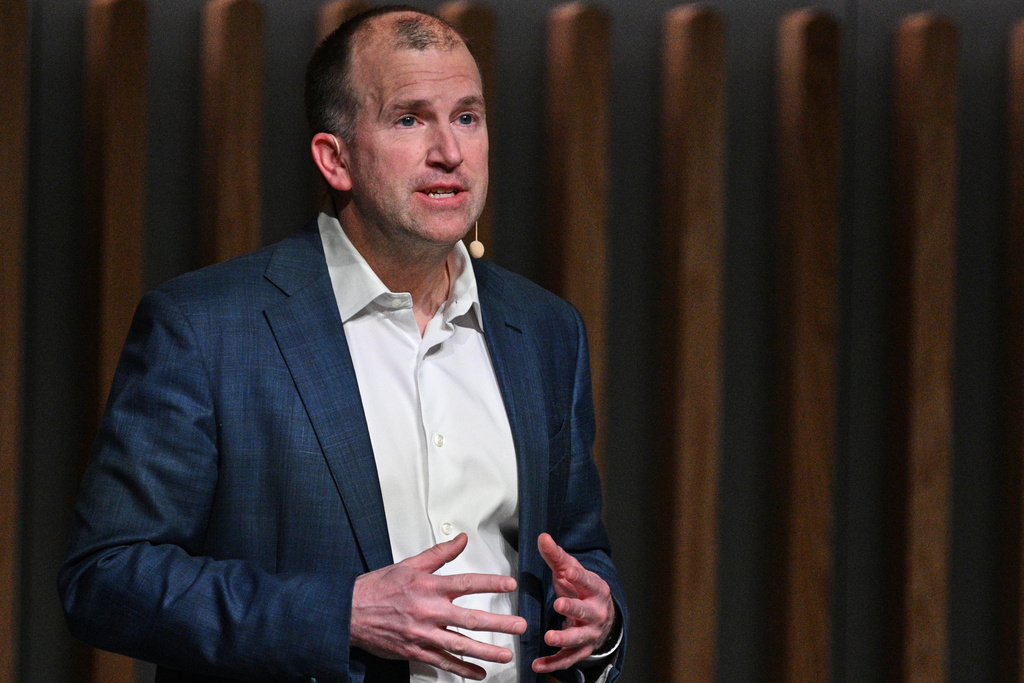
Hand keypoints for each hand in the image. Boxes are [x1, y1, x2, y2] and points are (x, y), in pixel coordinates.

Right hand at [350, 533, 527, 680]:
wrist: (349, 612)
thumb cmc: (378, 588)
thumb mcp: (409, 565)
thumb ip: (439, 554)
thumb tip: (461, 539)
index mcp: (429, 586)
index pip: (467, 583)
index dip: (491, 583)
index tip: (510, 585)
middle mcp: (428, 611)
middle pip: (470, 618)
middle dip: (499, 623)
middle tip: (519, 625)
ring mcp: (423, 634)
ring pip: (460, 645)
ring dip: (486, 651)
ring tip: (506, 655)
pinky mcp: (415, 651)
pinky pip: (443, 663)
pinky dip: (462, 670)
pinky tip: (478, 674)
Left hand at [532, 533, 615, 673]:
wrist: (601, 616)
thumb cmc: (581, 589)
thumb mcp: (570, 571)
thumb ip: (556, 556)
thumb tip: (542, 536)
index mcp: (596, 590)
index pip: (588, 581)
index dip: (579, 577)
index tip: (569, 571)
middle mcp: (597, 613)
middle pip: (586, 611)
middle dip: (574, 608)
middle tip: (559, 605)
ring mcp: (590, 633)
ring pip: (578, 638)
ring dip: (564, 639)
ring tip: (549, 638)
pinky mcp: (581, 650)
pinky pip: (567, 659)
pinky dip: (552, 663)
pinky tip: (537, 664)